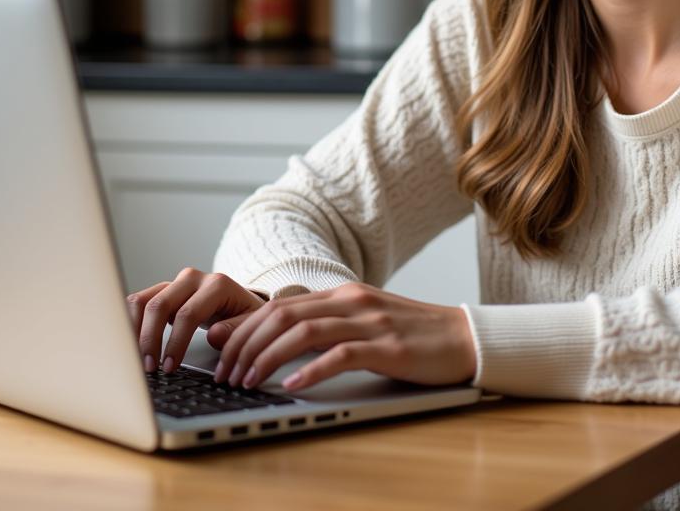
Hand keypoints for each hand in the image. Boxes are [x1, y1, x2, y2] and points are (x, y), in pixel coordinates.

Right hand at [127, 267, 266, 373]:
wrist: (239, 300)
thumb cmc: (244, 315)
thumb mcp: (249, 324)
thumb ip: (235, 330)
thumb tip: (213, 335)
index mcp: (216, 285)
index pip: (188, 314)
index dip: (175, 343)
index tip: (169, 367)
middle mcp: (193, 279)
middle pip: (160, 305)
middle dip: (150, 339)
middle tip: (148, 367)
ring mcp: (175, 282)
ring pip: (143, 300)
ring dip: (134, 330)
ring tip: (135, 357)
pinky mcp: (163, 290)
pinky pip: (139, 302)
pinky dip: (129, 322)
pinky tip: (130, 344)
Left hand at [212, 282, 476, 392]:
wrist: (464, 337)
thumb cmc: (411, 335)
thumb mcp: (364, 322)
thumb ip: (327, 326)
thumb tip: (278, 341)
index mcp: (342, 295)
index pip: (279, 304)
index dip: (243, 325)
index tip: (216, 346)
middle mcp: (351, 301)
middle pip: (283, 315)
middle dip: (245, 344)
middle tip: (224, 373)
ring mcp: (369, 321)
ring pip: (304, 331)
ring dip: (267, 357)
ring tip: (247, 381)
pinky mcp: (387, 346)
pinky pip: (341, 354)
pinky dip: (312, 369)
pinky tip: (292, 385)